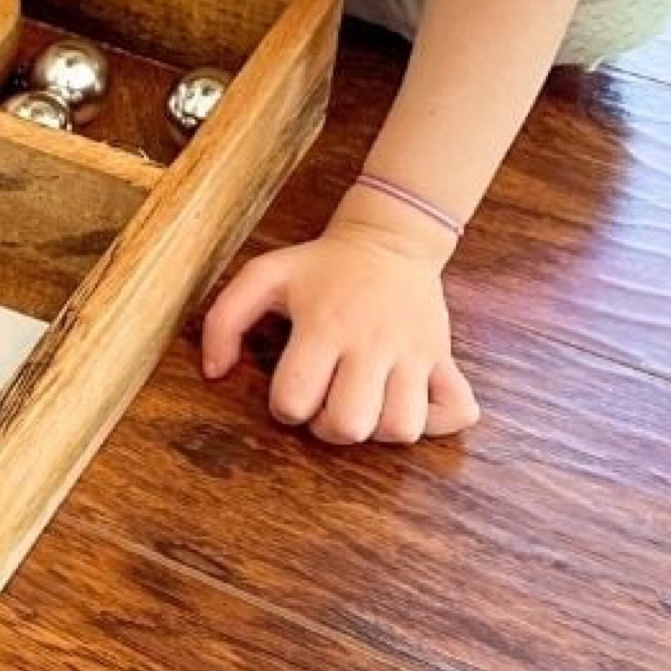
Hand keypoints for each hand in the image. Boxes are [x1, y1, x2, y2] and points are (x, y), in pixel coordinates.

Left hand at [199, 221, 480, 444]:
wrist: (389, 240)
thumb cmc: (319, 265)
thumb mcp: (262, 276)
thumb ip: (223, 321)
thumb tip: (213, 374)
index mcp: (323, 325)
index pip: (295, 399)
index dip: (284, 407)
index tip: (291, 390)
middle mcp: (371, 343)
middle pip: (350, 424)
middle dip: (328, 429)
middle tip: (325, 406)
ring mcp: (413, 354)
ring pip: (403, 427)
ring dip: (378, 431)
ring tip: (364, 407)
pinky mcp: (444, 359)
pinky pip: (457, 411)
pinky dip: (437, 423)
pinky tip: (410, 406)